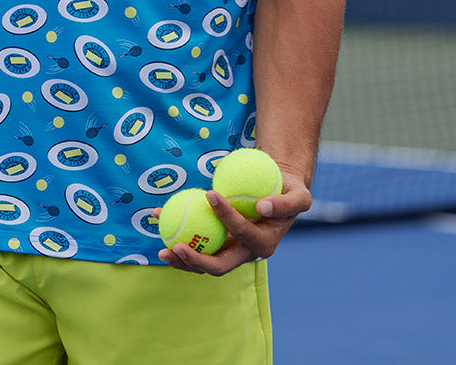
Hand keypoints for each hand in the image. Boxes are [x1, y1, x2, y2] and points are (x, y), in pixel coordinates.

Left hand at [156, 169, 310, 275]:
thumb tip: (261, 208)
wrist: (277, 192)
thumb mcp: (299, 196)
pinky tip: (156, 217)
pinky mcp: (217, 243)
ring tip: (161, 249)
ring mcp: (229, 250)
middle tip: (175, 246)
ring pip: (203, 261)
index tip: (210, 194)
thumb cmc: (288, 191)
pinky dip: (176, 233)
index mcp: (263, 244)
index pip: (242, 234)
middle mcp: (245, 253)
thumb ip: (285, 204)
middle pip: (219, 265)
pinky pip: (195, 242)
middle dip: (196, 260)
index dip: (227, 218)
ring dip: (181, 259)